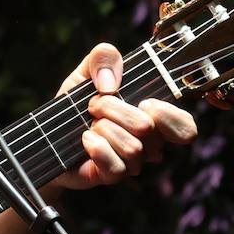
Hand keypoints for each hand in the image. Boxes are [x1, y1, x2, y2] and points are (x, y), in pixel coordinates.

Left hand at [52, 42, 196, 189]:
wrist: (48, 137)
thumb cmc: (75, 106)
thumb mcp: (85, 72)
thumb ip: (103, 57)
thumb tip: (110, 83)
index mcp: (152, 118)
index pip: (185, 128)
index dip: (167, 114)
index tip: (142, 101)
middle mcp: (148, 144)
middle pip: (149, 129)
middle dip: (116, 110)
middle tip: (94, 106)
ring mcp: (132, 163)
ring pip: (133, 148)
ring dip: (103, 129)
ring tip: (89, 124)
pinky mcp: (111, 177)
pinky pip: (116, 167)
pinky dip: (96, 147)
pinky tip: (85, 140)